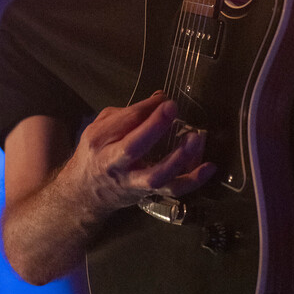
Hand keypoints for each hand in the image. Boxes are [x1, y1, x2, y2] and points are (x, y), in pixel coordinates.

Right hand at [68, 92, 214, 215]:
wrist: (84, 193)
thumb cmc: (95, 154)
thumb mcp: (100, 127)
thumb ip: (127, 113)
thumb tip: (159, 99)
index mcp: (100, 140)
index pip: (125, 120)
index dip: (148, 108)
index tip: (165, 99)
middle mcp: (114, 163)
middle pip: (134, 146)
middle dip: (154, 126)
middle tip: (172, 108)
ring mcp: (132, 182)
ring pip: (156, 176)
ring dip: (178, 158)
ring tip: (194, 138)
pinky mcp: (148, 194)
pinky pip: (172, 190)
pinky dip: (193, 180)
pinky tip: (209, 167)